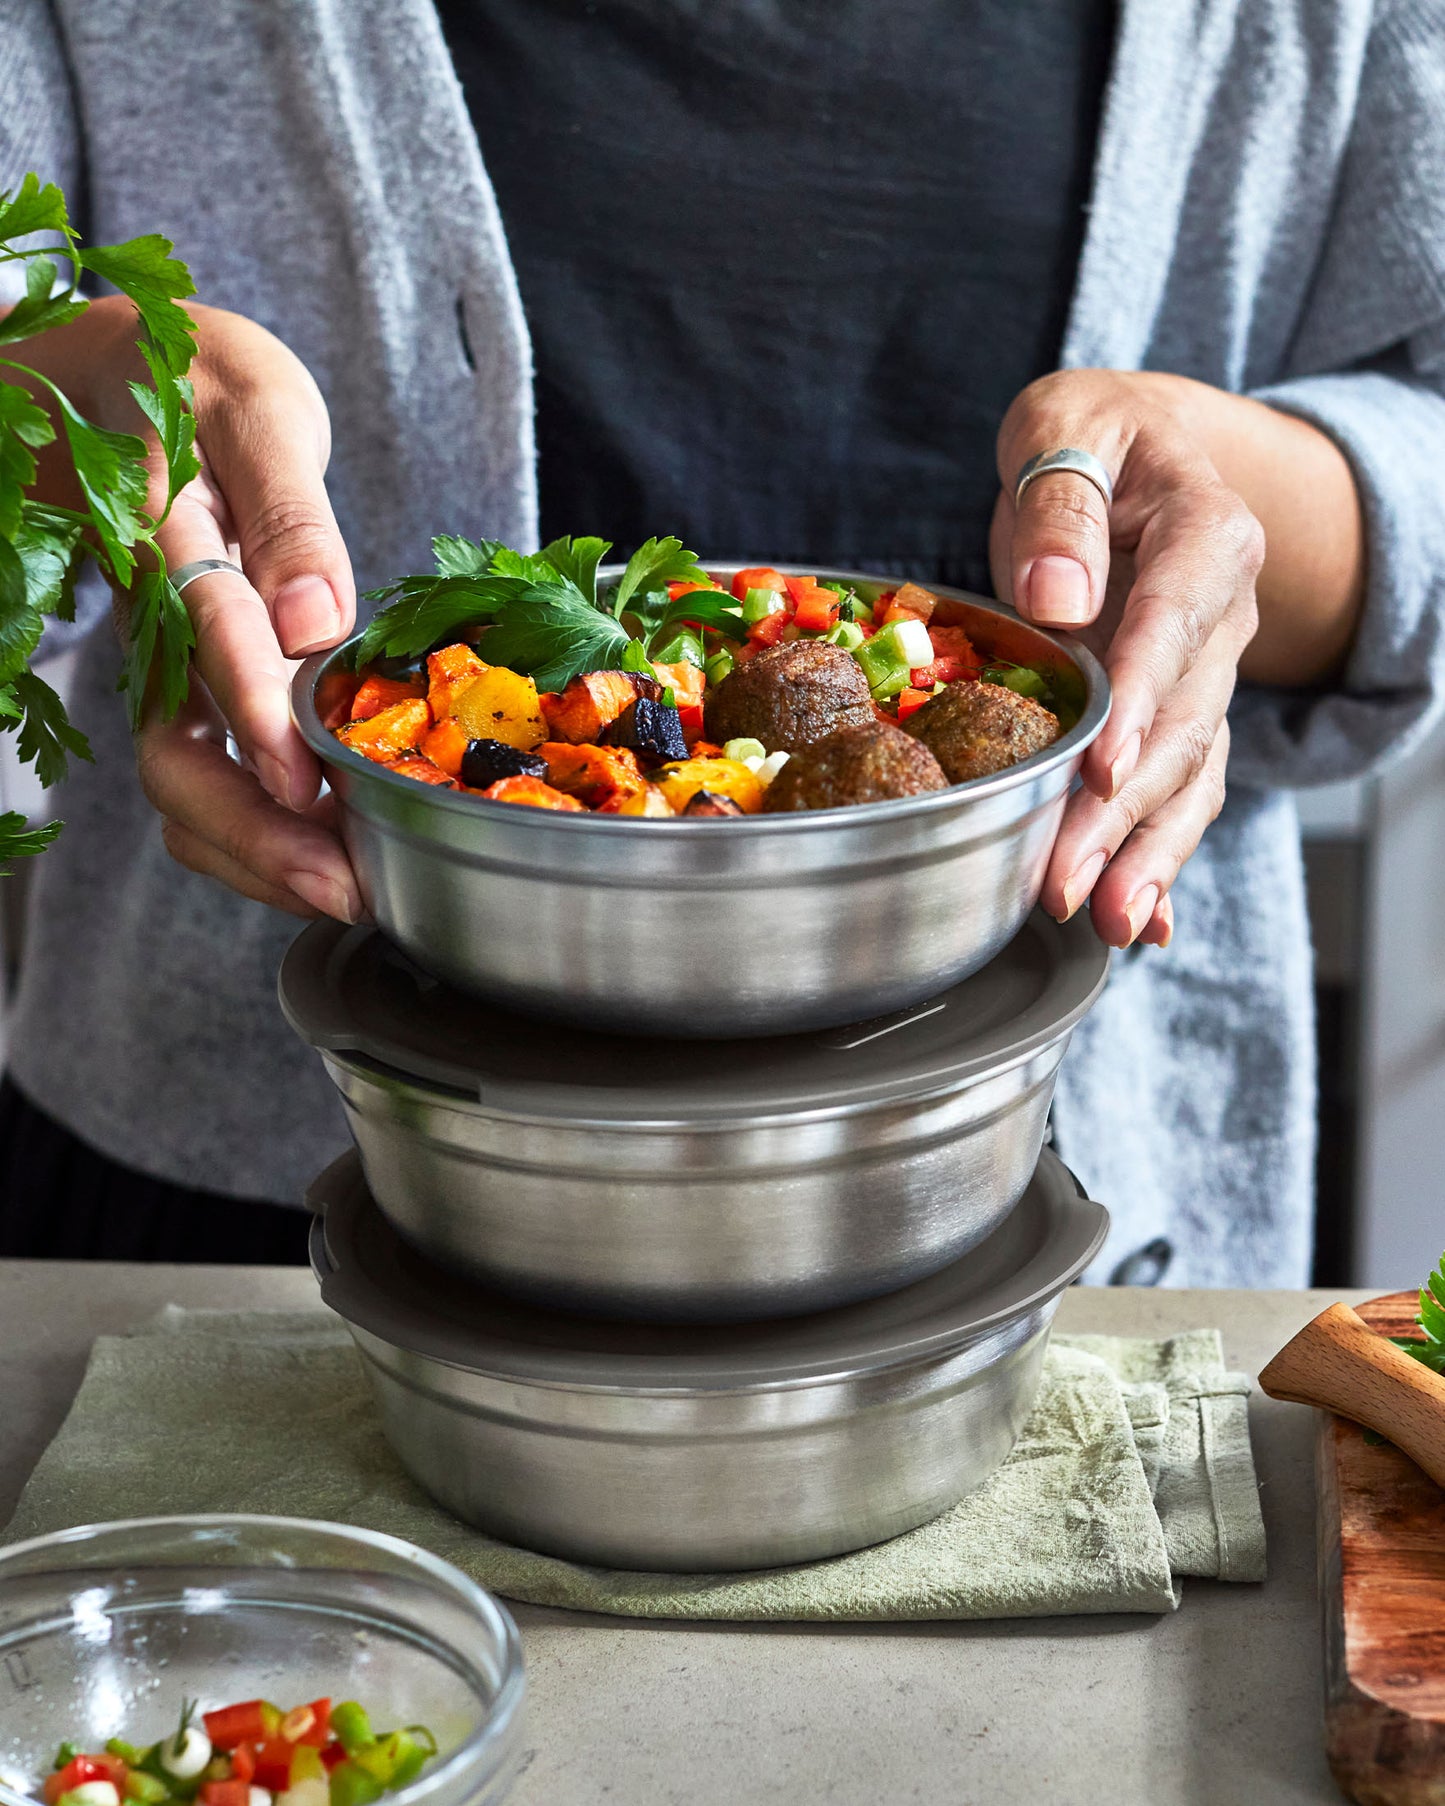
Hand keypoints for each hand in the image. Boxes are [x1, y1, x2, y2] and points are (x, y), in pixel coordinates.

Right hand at [58, 297, 363, 919]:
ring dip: (253, 850)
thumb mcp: (259, 410)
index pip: (208, 628)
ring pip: (179, 778)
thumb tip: (319, 621)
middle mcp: (150, 616)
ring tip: (340, 893)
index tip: (305, 784)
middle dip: (252, 828)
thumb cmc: (204, 381)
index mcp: (166, 531)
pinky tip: (315, 860)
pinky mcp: (177, 684)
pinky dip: (251, 832)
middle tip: (339, 887)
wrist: (130, 374)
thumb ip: (289, 514)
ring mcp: (156, 660)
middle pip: (173, 744)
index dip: (252, 712)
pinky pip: (198, 775)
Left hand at [990, 369, 1263, 948]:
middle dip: (1127, 812)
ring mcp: (1207, 675)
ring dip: (1148, 855)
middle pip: (1185, 725)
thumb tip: (1061, 598)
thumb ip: (1059, 505)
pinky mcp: (1179, 714)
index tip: (1104, 771)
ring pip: (1191, 775)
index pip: (1175, 623)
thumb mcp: (1063, 425)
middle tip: (1070, 879)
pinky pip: (1181, 792)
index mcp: (1207, 535)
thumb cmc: (1089, 435)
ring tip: (1107, 921)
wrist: (1131, 450)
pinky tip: (1138, 924)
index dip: (1142, 701)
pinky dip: (1161, 858)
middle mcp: (1224, 617)